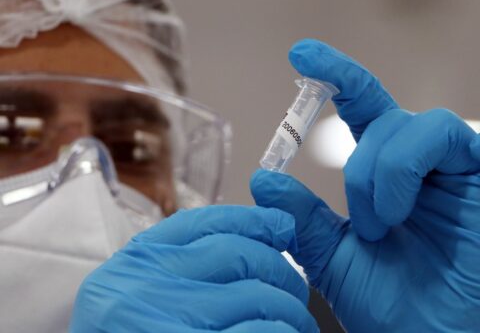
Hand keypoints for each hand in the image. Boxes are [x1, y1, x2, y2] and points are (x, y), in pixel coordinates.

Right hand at [70, 205, 318, 332]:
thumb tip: (261, 231)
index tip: (283, 226)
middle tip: (294, 288)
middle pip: (238, 253)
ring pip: (258, 295)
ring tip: (297, 321)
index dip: (254, 220)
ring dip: (291, 308)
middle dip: (281, 268)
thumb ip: (184, 266)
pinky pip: (259, 332)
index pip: (205, 222)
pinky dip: (281, 332)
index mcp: (134, 265)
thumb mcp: (146, 294)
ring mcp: (164, 326)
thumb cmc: (141, 331)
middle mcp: (142, 289)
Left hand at [251, 39, 479, 331]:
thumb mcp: (334, 259)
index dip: (337, 77)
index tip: (302, 54)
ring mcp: (455, 167)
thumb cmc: (394, 306)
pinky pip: (443, 136)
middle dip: (362, 167)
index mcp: (388, 176)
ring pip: (413, 124)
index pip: (364, 110)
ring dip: (381, 171)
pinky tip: (398, 212)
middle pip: (386, 116)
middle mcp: (421, 164)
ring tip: (380, 224)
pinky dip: (403, 169)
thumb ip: (304, 220)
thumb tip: (265, 180)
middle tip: (363, 223)